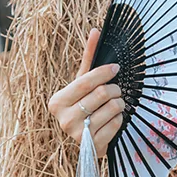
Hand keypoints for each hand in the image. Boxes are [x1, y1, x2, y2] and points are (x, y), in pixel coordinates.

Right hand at [48, 28, 124, 153]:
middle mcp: (64, 119)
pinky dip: (120, 119)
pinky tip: (112, 120)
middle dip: (115, 90)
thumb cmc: (82, 106)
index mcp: (57, 101)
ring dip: (120, 104)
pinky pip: (117, 123)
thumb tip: (95, 30)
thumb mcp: (82, 83)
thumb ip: (88, 59)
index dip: (104, 72)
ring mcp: (78, 135)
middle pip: (102, 94)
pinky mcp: (93, 146)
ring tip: (115, 105)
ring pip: (113, 108)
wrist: (84, 140)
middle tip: (116, 91)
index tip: (116, 68)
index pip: (86, 82)